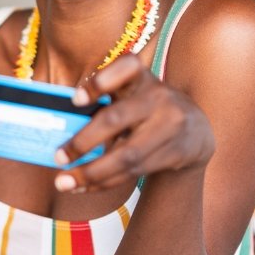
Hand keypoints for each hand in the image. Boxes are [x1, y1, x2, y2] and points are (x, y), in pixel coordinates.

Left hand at [52, 53, 213, 192]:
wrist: (196, 129)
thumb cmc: (146, 108)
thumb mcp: (130, 94)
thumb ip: (101, 103)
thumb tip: (60, 129)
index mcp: (141, 76)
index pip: (126, 67)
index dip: (100, 81)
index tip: (75, 99)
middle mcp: (158, 96)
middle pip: (116, 120)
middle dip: (83, 141)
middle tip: (58, 157)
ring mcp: (170, 125)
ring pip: (125, 155)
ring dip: (91, 173)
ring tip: (64, 182)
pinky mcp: (176, 152)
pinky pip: (134, 171)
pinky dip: (105, 181)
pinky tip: (84, 186)